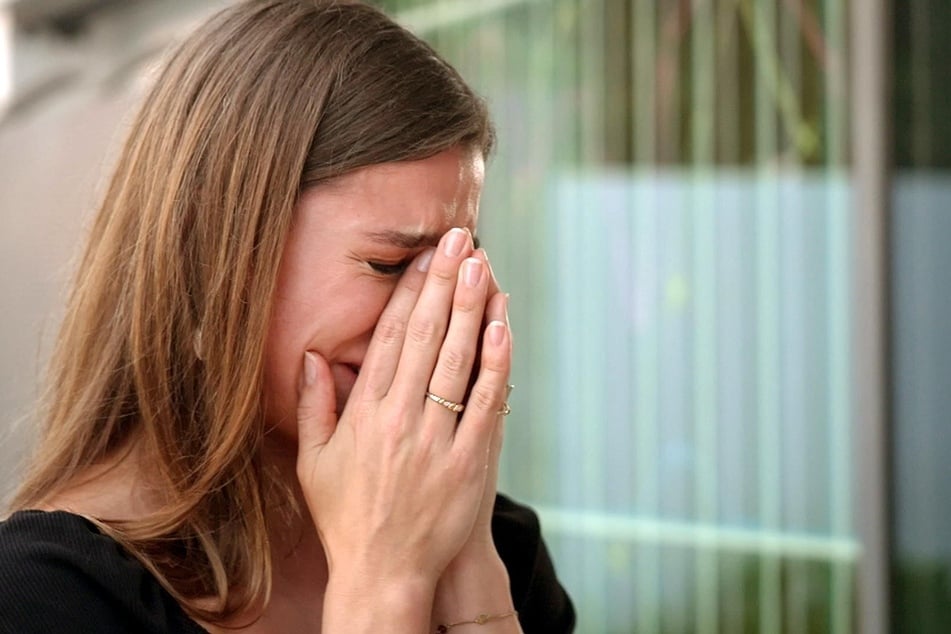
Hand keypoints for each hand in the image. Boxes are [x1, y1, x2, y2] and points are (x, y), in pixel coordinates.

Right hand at [295, 228, 511, 629]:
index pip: (389, 338)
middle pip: (426, 336)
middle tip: (459, 239)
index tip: (422, 257)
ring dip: (471, 309)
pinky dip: (496, 363)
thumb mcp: (313, 463)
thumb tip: (312, 356)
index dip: (407, 292)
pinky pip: (486, 403)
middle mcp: (399, 419)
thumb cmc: (346, 517)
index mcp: (363, 414)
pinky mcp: (469, 462)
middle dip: (443, 282)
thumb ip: (312, 406)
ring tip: (482, 265)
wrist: (383, 573)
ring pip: (458, 361)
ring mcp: (436, 439)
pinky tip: (503, 327)